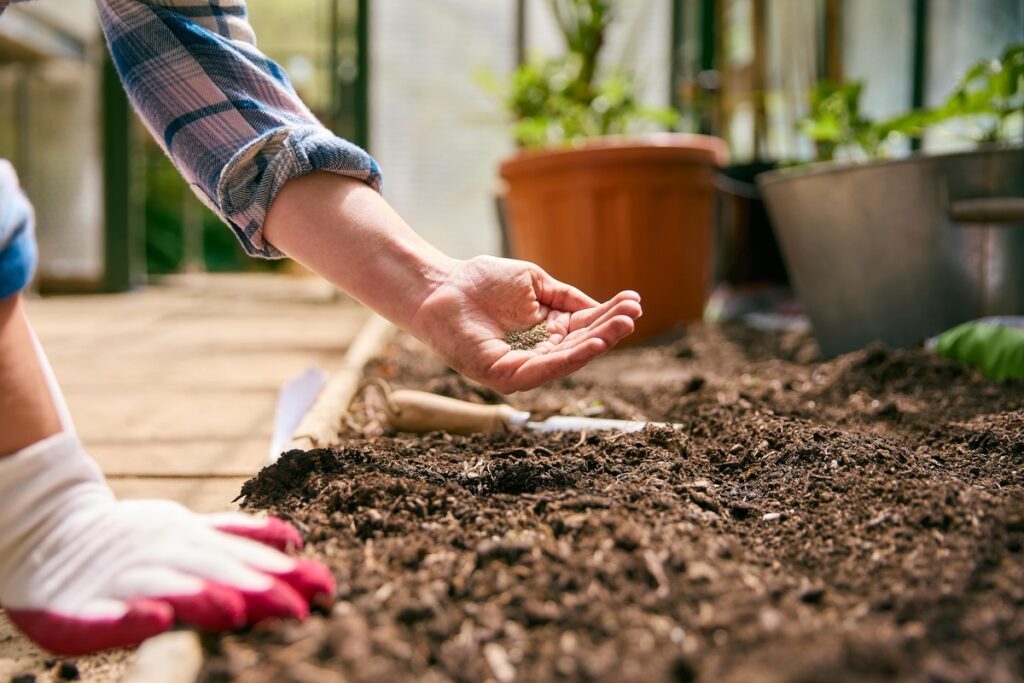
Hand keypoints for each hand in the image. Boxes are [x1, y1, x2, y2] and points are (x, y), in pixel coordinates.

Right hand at [0, 432, 332, 654]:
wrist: (49, 531)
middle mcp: (160, 557)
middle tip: (297, 606)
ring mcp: (120, 580)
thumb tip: (294, 536)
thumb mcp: (188, 532)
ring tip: (235, 610)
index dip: (281, 572)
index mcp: (187, 542)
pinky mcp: (77, 606)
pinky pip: (103, 615)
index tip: (324, 587)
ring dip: (200, 598)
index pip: (241, 558)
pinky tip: (155, 620)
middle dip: (255, 589)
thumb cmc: (133, 539)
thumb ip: (238, 538)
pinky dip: (127, 617)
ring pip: (165, 588)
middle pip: (212, 572)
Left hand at [410, 256, 641, 392]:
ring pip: (567, 360)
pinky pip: (542, 369)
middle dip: (608, 330)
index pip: (584, 327)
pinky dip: (570, 358)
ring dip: (596, 344)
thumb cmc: (481, 281)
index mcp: (546, 332)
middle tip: (633, 315)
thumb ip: (565, 297)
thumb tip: (599, 308)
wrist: (441, 285)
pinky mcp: (505, 376)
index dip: (608, 316)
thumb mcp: (534, 282)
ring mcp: (522, 368)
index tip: (634, 301)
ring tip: (620, 327)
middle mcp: (538, 353)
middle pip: (581, 344)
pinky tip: (592, 343)